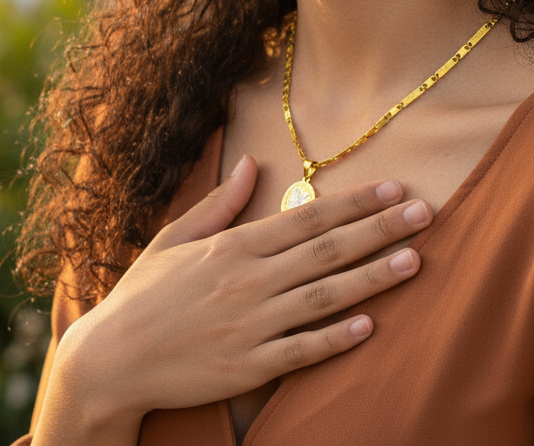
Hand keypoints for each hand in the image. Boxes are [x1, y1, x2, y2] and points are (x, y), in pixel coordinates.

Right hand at [51, 154, 432, 422]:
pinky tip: (371, 326)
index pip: (308, 216)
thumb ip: (218, 204)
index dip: (355, 201)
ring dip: (372, 278)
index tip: (394, 186)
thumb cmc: (142, 295)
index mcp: (234, 246)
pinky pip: (301, 351)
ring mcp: (251, 326)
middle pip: (327, 250)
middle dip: (380, 229)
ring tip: (415, 260)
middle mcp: (249, 281)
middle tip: (425, 212)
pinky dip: (336, 339)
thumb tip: (250, 164)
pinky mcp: (248, 368)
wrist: (108, 362)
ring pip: (324, 297)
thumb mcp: (174, 238)